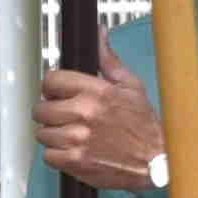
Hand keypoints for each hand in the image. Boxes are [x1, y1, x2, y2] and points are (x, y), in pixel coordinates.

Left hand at [35, 36, 162, 190]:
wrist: (156, 162)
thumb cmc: (145, 127)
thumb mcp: (131, 87)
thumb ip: (108, 60)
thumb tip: (99, 35)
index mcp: (97, 92)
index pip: (51, 80)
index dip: (53, 87)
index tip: (59, 93)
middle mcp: (85, 114)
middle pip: (41, 109)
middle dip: (51, 112)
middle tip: (67, 117)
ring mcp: (78, 139)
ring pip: (43, 133)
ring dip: (55, 135)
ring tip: (74, 135)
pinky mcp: (76, 161)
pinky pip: (48, 155)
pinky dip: (58, 155)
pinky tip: (74, 150)